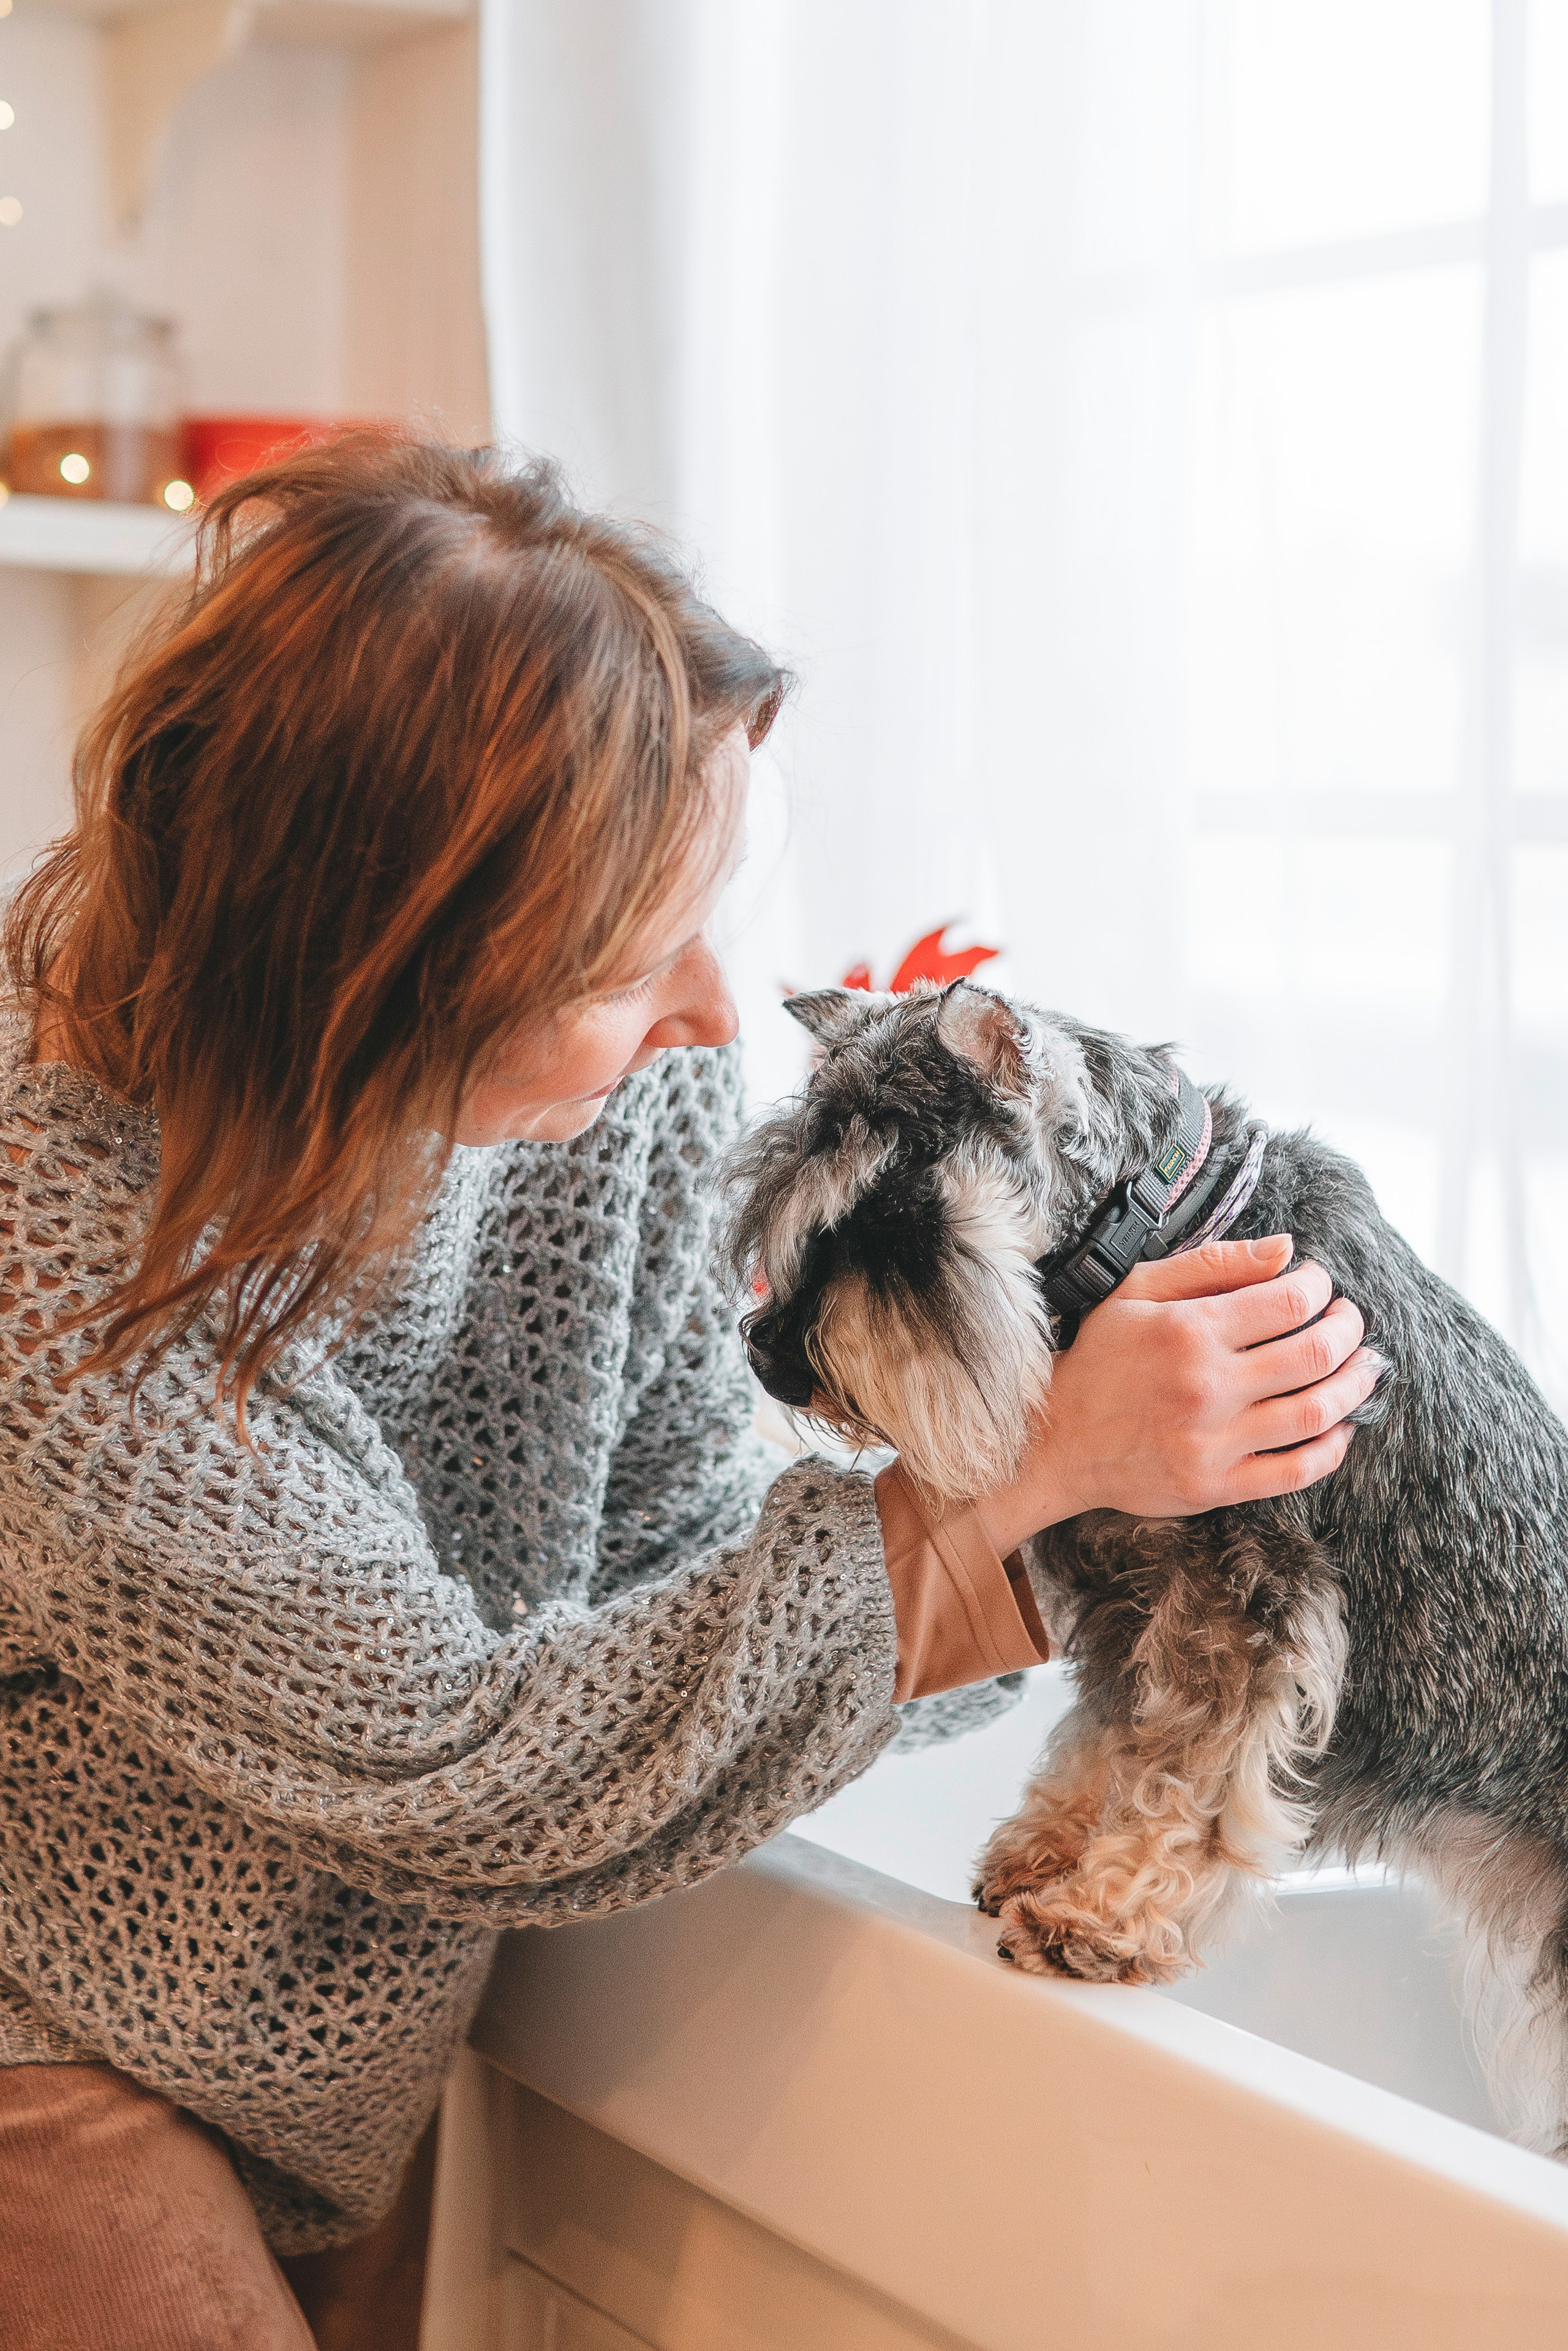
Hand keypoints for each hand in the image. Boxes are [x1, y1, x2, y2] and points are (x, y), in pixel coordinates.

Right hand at [973, 1235, 1380, 1556]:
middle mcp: (1207, 1386)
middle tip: (1350, 1320)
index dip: (1320, 1286)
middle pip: (1315, 1353)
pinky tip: (1341, 1426)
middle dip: (1349, 1329)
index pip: (1289, 1300)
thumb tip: (1286, 1250)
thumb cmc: (1100, 1358)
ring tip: (1363, 1366)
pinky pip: (1296, 1472)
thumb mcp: (1138, 1291)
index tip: (1318, 1284)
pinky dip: (1332, 1449)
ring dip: (1354, 1384)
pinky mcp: (1216, 1485)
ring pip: (1316, 1412)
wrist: (1056, 1440)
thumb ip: (1213, 1263)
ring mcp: (1214, 1441)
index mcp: (1190, 1330)